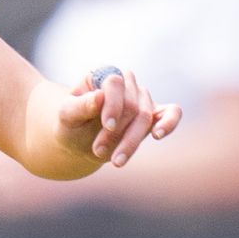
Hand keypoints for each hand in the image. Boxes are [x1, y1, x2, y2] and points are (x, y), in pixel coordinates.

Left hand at [54, 68, 181, 167]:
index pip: (114, 83)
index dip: (113, 105)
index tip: (108, 126)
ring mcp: (143, 98)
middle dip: (116, 132)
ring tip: (116, 162)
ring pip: (146, 117)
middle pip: (131, 105)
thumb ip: (80, 106)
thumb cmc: (72, 124)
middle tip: (97, 151)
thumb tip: (100, 95)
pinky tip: (158, 135)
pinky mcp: (156, 114)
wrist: (80, 142)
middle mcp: (127, 82)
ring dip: (131, 141)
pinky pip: (172, 112)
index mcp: (103, 75)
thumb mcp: (67, 116)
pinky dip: (169, 123)